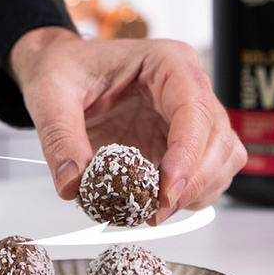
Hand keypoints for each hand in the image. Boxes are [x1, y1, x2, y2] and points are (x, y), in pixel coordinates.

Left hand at [9, 27, 246, 223]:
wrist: (61, 68)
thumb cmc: (64, 68)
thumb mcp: (50, 95)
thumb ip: (60, 138)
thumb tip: (73, 185)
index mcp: (167, 62)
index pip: (195, 109)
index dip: (188, 154)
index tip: (166, 190)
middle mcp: (189, 86)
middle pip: (218, 138)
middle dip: (194, 182)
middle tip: (155, 212)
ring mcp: (190, 115)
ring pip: (223, 158)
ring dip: (198, 191)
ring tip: (155, 210)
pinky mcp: (182, 141)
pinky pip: (206, 172)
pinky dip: (190, 194)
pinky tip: (157, 202)